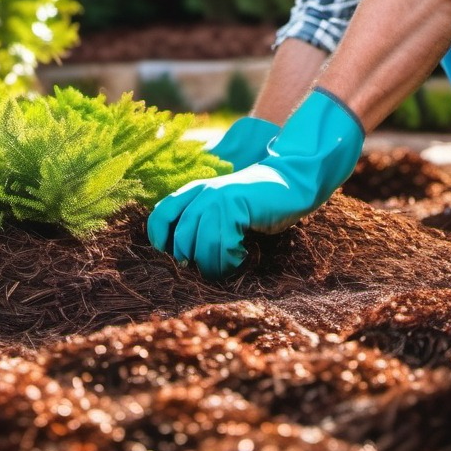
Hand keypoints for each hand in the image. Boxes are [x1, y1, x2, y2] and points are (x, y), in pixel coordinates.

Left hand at [147, 89, 363, 278]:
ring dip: (214, 265)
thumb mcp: (222, 210)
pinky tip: (241, 255)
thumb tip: (182, 258)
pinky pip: (222, 244)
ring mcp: (217, 198)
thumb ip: (201, 223)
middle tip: (214, 267)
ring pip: (200, 246)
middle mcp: (200, 193)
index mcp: (192, 192)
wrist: (291, 183)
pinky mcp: (234, 205)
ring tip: (229, 265)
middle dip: (195, 261)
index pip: (159, 216)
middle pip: (181, 240)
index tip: (179, 258)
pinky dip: (230, 259)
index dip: (161, 241)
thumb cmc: (257, 204)